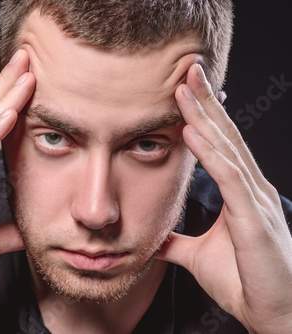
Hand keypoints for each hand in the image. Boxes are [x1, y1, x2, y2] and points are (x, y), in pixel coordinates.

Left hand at [155, 64, 291, 332]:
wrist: (275, 315)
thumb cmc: (244, 282)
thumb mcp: (198, 256)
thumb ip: (176, 242)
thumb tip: (153, 238)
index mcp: (239, 193)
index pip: (218, 145)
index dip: (201, 116)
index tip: (182, 90)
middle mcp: (250, 189)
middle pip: (224, 136)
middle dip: (204, 101)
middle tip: (186, 70)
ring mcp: (255, 201)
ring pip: (227, 149)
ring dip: (204, 117)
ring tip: (183, 88)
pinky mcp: (255, 220)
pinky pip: (230, 179)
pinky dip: (211, 154)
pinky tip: (193, 132)